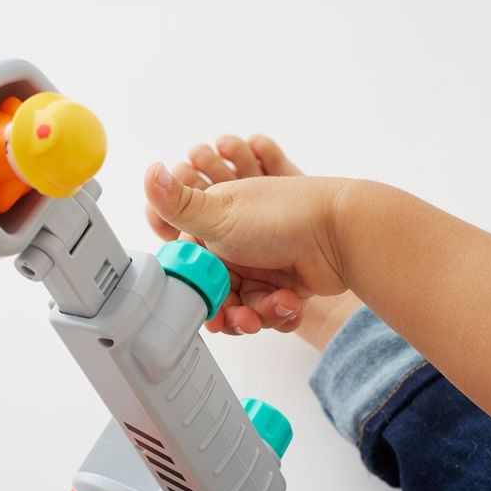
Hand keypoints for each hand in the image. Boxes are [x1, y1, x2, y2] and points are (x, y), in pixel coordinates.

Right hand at [144, 136, 347, 334]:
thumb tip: (148, 172)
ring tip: (269, 309)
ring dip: (256, 315)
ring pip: (244, 309)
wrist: (343, 232)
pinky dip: (280, 313)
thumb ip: (178, 202)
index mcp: (216, 227)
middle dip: (228, 312)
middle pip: (217, 296)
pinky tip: (290, 301)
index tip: (203, 306)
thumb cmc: (282, 216)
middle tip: (239, 318)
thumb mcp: (219, 210)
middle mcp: (238, 247)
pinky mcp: (286, 286)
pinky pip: (272, 313)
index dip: (194, 291)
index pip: (192, 269)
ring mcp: (263, 267)